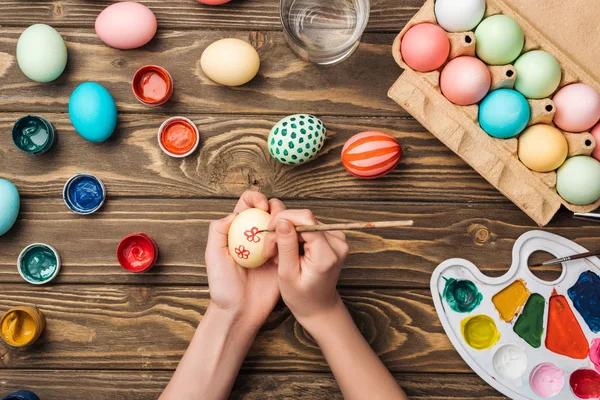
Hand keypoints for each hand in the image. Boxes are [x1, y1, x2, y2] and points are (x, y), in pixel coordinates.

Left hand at [205, 191, 285, 330]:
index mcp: (237, 230)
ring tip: (279, 240)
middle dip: (275, 209)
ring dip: (285, 224)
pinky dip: (294, 240)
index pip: (247, 204)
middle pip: (270, 209)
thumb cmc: (223, 287)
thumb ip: (217, 231)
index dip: (255, 198)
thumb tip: (234, 214)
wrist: (240, 312)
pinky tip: (288, 249)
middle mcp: (256, 235)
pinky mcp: (285, 258)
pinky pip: (293, 242)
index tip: (261, 206)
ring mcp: (272, 246)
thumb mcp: (213, 257)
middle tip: (273, 222)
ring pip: (284, 223)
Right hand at [263, 210, 348, 327]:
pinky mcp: (335, 237)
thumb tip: (282, 221)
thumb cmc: (301, 296)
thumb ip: (286, 246)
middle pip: (305, 218)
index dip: (283, 220)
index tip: (268, 234)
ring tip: (279, 254)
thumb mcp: (287, 274)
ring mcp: (338, 239)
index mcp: (327, 254)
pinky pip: (310, 226)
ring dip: (288, 233)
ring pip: (305, 221)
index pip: (305, 220)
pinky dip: (296, 235)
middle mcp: (337, 243)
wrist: (319, 306)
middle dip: (283, 228)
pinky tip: (290, 250)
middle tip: (270, 250)